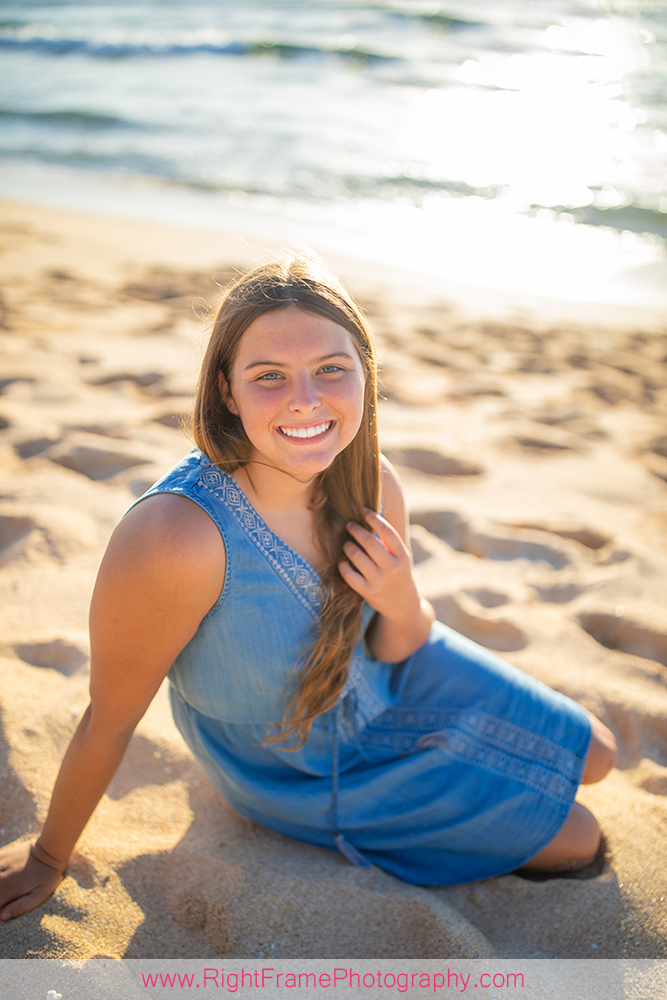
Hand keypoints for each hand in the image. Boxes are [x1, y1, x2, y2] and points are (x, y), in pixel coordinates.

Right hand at [0, 840, 63, 920]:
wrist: (50, 850)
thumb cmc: (46, 875)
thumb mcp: (39, 895)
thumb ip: (20, 907)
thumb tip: (2, 917)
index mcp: (7, 889)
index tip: (3, 906)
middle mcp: (0, 877)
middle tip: (7, 895)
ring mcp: (0, 865)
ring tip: (7, 887)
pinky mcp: (2, 855)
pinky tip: (4, 875)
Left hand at [339, 508, 421, 624]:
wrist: (403, 605)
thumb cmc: (399, 574)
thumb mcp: (400, 558)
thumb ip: (388, 541)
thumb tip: (367, 517)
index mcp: (402, 556)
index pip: (387, 531)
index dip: (373, 518)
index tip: (363, 511)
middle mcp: (392, 568)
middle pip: (369, 542)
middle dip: (356, 530)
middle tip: (349, 524)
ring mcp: (379, 581)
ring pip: (356, 556)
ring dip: (347, 546)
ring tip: (346, 543)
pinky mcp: (367, 592)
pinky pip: (349, 575)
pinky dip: (342, 565)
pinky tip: (342, 561)